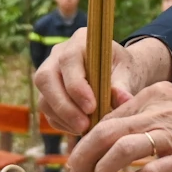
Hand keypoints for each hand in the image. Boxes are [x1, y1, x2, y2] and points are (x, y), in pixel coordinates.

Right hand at [34, 28, 171, 134]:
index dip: (76, 86)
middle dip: (64, 106)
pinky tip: (79, 129)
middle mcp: (58, 54)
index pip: (68, 61)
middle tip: (84, 125)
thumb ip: (123, 84)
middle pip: (46, 79)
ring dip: (62, 117)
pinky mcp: (48, 93)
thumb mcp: (128, 72)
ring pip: (43, 97)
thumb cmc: (123, 69)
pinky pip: (47, 111)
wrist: (119, 73)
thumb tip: (124, 100)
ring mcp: (49, 73)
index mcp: (79, 41)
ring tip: (84, 130)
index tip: (91, 107)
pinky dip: (62, 123)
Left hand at [67, 83, 171, 171]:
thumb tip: (122, 138)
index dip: (87, 139)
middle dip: (83, 154)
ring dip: (103, 170)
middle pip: (105, 131)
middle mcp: (160, 112)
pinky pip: (151, 171)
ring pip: (121, 150)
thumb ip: (152, 117)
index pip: (108, 116)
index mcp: (156, 96)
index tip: (81, 155)